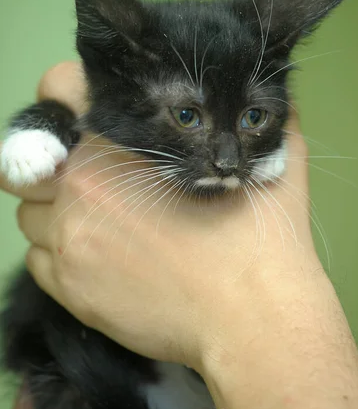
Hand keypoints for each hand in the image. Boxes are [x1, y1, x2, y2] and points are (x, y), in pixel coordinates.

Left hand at [2, 62, 315, 372]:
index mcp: (118, 144)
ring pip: (33, 212)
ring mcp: (70, 242)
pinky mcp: (70, 290)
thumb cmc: (261, 238)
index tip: (85, 116)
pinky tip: (101, 261)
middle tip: (100, 182)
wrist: (253, 319)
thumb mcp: (274, 158)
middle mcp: (80, 187)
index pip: (57, 90)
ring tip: (104, 226)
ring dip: (57, 213)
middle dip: (60, 166)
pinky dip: (60, 255)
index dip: (67, 97)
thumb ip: (259, 115)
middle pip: (35, 160)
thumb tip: (254, 96)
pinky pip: (39, 258)